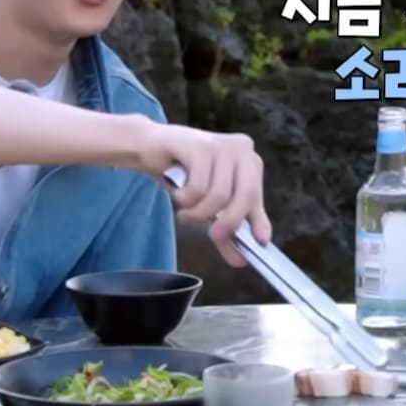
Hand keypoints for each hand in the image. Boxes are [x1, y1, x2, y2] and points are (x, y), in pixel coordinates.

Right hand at [137, 122, 271, 267]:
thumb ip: (226, 228)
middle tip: (213, 236)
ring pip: (219, 195)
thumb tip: (240, 260)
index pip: (256, 198)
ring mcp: (221, 145)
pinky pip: (198, 188)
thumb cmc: (181, 174)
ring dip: (199, 213)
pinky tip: (178, 194)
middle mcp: (240, 148)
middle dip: (228, 223)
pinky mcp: (200, 146)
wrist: (149, 147)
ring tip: (185, 212)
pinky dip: (185, 200)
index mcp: (248, 161)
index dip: (255, 223)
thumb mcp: (208, 204)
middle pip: (244, 196)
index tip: (256, 245)